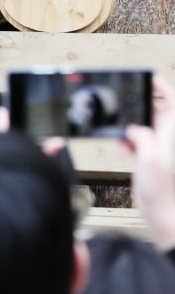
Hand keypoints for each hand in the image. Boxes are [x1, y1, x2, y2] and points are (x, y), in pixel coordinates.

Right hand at [124, 75, 174, 249]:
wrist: (162, 214)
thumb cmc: (164, 191)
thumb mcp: (150, 159)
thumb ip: (143, 137)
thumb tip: (135, 128)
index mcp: (172, 135)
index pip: (172, 104)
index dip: (163, 90)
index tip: (151, 79)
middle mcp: (168, 140)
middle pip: (158, 113)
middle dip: (141, 108)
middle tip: (126, 105)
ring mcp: (159, 149)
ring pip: (145, 127)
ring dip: (132, 127)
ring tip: (123, 132)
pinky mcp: (150, 158)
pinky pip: (138, 141)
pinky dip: (129, 140)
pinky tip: (123, 146)